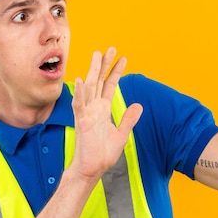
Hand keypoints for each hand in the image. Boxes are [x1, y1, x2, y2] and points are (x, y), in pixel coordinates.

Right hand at [70, 47, 142, 179]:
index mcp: (103, 110)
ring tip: (96, 55)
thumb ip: (128, 119)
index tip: (122, 58)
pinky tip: (80, 80)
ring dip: (93, 71)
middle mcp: (94, 108)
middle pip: (99, 81)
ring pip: (89, 87)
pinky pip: (79, 105)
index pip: (110, 86)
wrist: (92, 169)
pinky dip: (79, 93)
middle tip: (109, 48)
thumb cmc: (103, 154)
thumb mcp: (122, 134)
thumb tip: (138, 105)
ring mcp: (87, 114)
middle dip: (104, 65)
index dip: (116, 72)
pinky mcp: (81, 122)